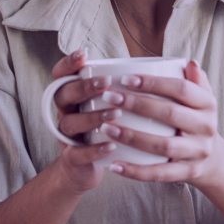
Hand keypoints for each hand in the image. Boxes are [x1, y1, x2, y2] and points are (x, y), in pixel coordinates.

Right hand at [49, 49, 120, 191]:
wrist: (86, 169)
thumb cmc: (105, 131)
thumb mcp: (109, 106)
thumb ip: (125, 87)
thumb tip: (162, 67)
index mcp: (73, 97)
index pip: (62, 75)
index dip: (68, 63)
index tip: (84, 54)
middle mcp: (66, 113)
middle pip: (63, 94)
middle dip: (84, 87)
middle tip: (107, 83)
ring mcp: (67, 136)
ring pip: (70, 123)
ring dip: (92, 117)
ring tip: (115, 115)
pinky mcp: (71, 159)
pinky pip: (77, 153)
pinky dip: (93, 150)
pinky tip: (111, 145)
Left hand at [101, 61, 223, 188]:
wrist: (214, 161)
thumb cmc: (196, 122)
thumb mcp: (202, 100)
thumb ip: (194, 81)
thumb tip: (189, 63)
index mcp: (208, 104)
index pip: (182, 89)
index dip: (154, 83)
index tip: (125, 79)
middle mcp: (207, 127)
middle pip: (170, 114)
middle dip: (137, 105)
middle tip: (109, 98)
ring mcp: (198, 152)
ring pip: (163, 145)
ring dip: (132, 136)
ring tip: (106, 128)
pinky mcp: (188, 172)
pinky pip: (159, 174)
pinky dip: (135, 171)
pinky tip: (115, 165)